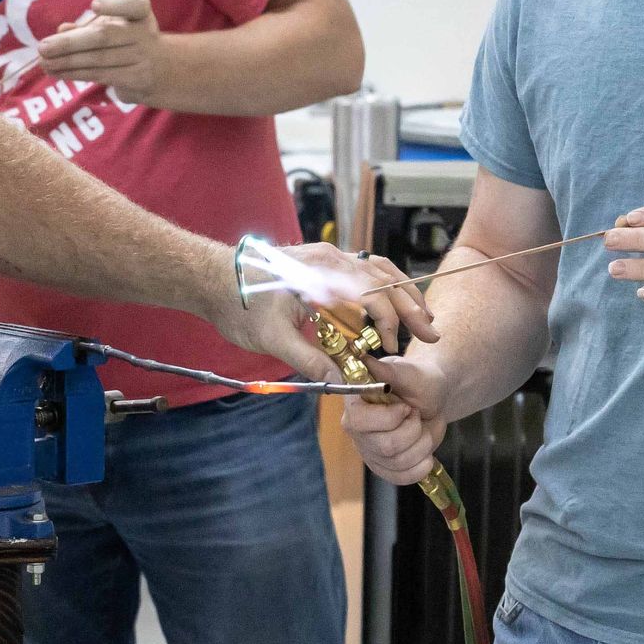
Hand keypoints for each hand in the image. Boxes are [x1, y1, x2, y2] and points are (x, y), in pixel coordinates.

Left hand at [37, 0, 167, 104]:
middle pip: (105, 36)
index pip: (134, 4)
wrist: (161, 68)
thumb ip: (88, 26)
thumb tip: (62, 30)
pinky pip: (101, 75)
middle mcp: (144, 32)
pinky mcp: (136, 79)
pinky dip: (75, 74)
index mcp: (140, 11)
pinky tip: (57, 72)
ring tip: (44, 63)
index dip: (115, 4)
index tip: (94, 6)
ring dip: (67, 62)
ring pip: (99, 59)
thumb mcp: (113, 25)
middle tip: (43, 48)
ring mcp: (143, 57)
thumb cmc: (128, 39)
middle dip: (71, 43)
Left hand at [209, 242, 438, 384]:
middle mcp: (330, 259)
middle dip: (411, 307)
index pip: (370, 294)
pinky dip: (386, 287)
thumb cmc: (236, 304)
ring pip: (380, 269)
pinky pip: (366, 269)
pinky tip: (396, 304)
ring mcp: (329, 258)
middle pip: (384, 279)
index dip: (388, 323)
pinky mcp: (325, 263)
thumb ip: (309, 361)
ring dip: (404, 294)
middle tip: (431, 334)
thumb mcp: (272, 340)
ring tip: (424, 318)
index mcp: (320, 274)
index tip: (390, 350)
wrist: (211, 278)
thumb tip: (342, 385)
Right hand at [340, 351, 448, 484]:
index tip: (406, 406)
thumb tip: (365, 360)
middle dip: (413, 431)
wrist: (434, 400)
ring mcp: (368, 450)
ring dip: (422, 446)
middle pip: (385, 446)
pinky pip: (400, 477)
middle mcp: (355, 428)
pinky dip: (420, 467)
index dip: (390, 418)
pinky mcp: (382, 467)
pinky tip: (425, 453)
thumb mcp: (411, 373)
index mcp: (355, 402)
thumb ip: (390, 371)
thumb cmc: (420, 382)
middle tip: (417, 415)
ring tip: (422, 429)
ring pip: (398, 462)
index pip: (360, 422)